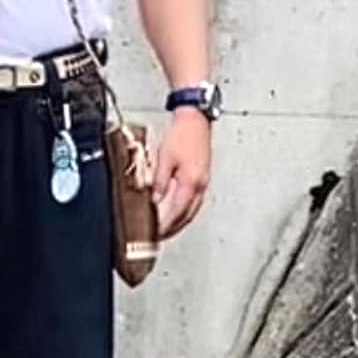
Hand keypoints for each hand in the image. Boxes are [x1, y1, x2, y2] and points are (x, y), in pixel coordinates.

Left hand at [152, 108, 211, 238]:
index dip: (164, 226)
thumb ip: (159, 182)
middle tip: (158, 238)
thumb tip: (155, 200)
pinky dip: (184, 211)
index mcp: (191, 183)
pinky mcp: (203, 178)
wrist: (196, 119)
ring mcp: (204, 183)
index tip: (154, 235)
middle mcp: (200, 186)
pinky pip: (194, 202)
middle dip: (172, 229)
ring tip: (166, 229)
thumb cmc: (181, 134)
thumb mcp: (164, 159)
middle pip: (186, 216)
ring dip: (179, 222)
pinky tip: (177, 211)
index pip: (176, 213)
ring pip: (191, 211)